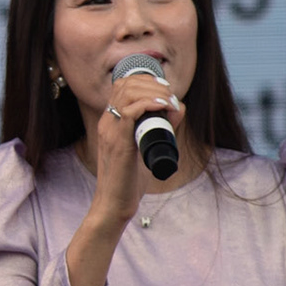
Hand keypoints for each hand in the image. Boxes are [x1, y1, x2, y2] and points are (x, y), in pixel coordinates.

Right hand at [88, 76, 184, 225]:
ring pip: (128, 93)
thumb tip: (177, 108)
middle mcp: (107, 123)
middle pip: (125, 84)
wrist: (114, 204)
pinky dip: (150, 104)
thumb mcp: (145, 149)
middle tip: (170, 96)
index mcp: (110, 123)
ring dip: (153, 92)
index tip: (164, 90)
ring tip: (168, 101)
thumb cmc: (129, 181)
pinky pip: (131, 111)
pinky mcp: (118, 142)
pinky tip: (163, 107)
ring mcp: (110, 131)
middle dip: (152, 84)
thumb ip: (159, 128)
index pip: (122, 85)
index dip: (145, 81)